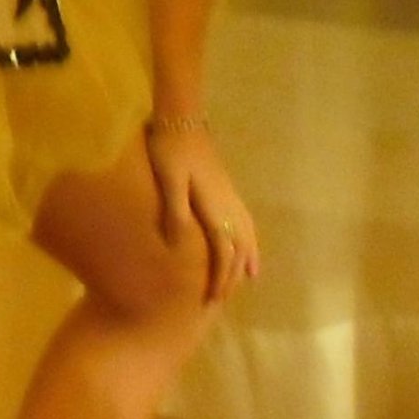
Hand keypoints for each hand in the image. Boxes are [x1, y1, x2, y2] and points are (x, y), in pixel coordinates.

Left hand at [142, 122, 258, 303]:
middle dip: (234, 275)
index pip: (224, 252)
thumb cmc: (169, 150)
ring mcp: (230, 196)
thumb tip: (177, 246)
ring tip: (249, 278)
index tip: (213, 299)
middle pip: (238, 248)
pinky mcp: (227, 188)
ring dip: (247, 259)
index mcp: (214, 208)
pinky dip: (250, 238)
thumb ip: (174, 211)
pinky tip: (247, 241)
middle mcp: (228, 206)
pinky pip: (246, 221)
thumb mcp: (168, 181)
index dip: (221, 278)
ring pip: (247, 235)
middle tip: (223, 299)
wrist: (182, 119)